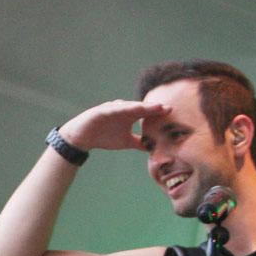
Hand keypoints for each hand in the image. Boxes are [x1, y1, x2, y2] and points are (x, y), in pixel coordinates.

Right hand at [57, 99, 171, 152]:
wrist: (82, 137)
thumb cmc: (104, 137)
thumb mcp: (126, 142)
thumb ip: (140, 143)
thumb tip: (155, 148)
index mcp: (130, 116)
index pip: (148, 113)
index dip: (159, 113)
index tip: (173, 114)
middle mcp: (124, 110)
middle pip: (141, 108)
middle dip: (154, 108)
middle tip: (168, 108)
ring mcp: (113, 109)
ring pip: (128, 107)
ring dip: (141, 106)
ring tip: (152, 107)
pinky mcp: (101, 110)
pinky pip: (112, 109)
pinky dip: (120, 108)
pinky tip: (129, 108)